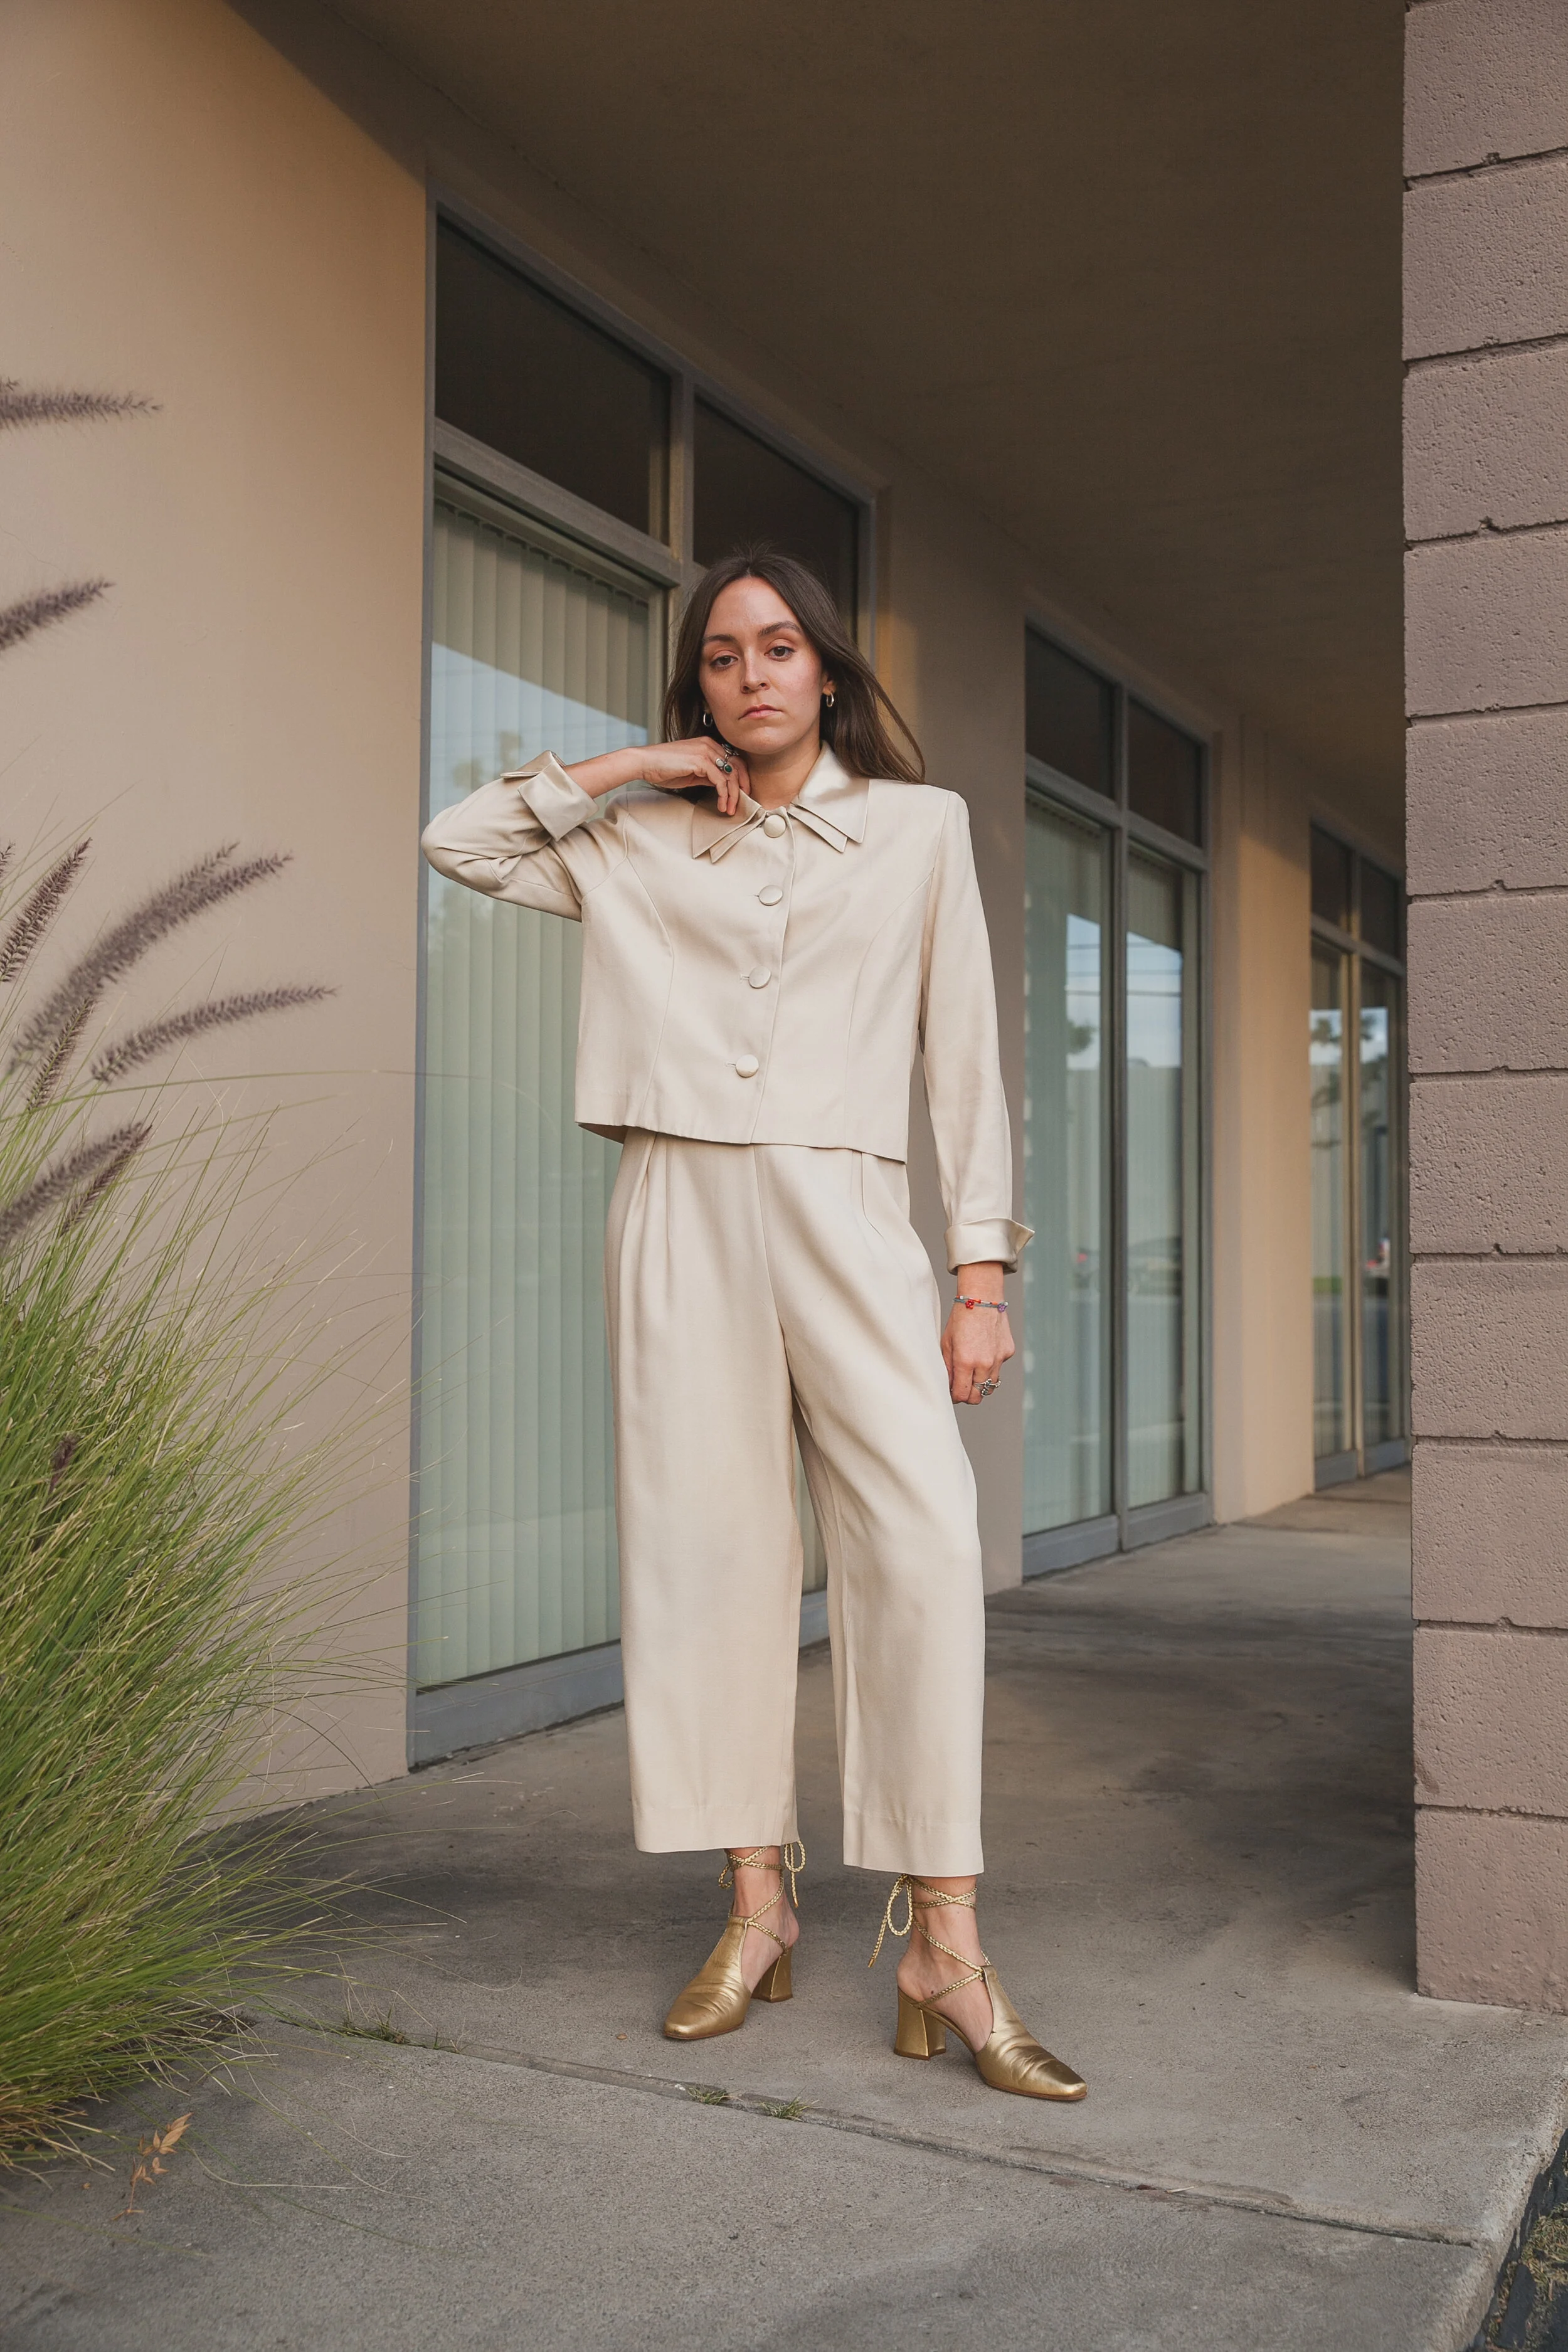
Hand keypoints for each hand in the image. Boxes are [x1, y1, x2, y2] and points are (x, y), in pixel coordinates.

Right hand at [565, 738, 750, 815]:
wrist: (644, 762)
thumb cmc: (663, 768)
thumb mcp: (691, 772)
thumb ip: (708, 775)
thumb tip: (722, 785)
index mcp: (708, 745)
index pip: (734, 760)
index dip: (740, 779)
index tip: (740, 796)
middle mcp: (710, 745)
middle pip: (737, 766)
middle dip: (742, 788)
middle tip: (740, 805)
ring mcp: (706, 751)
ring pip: (731, 775)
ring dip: (733, 795)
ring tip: (729, 810)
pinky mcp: (701, 760)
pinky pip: (721, 780)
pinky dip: (724, 795)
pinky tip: (721, 805)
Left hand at [941, 1265, 1013, 1405]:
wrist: (982, 1298)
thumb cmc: (960, 1318)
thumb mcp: (947, 1343)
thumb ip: (947, 1368)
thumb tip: (948, 1386)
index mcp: (965, 1361)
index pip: (962, 1395)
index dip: (955, 1397)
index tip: (952, 1392)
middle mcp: (984, 1363)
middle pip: (978, 1396)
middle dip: (968, 1395)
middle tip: (961, 1387)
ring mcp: (998, 1359)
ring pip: (990, 1385)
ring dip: (980, 1383)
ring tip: (972, 1371)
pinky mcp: (1007, 1352)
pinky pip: (998, 1368)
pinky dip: (991, 1366)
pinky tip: (983, 1351)